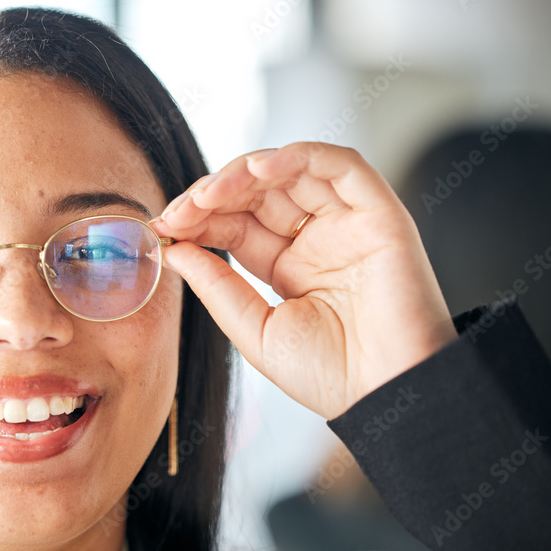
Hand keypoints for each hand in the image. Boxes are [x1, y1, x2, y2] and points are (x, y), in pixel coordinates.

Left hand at [151, 142, 456, 418]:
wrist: (386, 393)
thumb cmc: (330, 374)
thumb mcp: (254, 329)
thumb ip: (216, 286)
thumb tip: (173, 248)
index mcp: (289, 266)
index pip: (236, 224)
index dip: (199, 218)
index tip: (163, 225)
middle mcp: (316, 239)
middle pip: (257, 193)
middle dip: (212, 195)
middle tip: (180, 210)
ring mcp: (347, 222)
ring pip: (291, 172)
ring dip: (243, 172)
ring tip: (209, 193)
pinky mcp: (379, 212)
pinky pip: (340, 165)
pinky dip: (298, 157)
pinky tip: (258, 170)